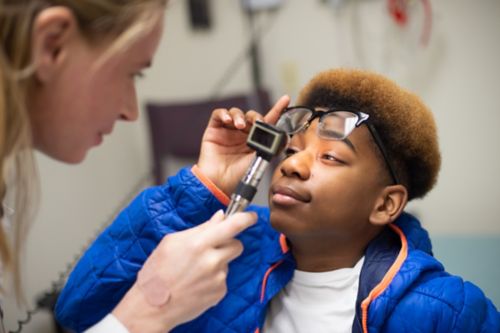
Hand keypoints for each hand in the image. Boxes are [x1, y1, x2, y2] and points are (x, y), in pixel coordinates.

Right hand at [112, 210, 256, 332]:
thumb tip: (220, 217)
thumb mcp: (172, 242)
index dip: (246, 218)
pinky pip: (223, 278)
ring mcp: (218, 278)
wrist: (151, 307)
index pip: (233, 226)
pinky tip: (197, 282)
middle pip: (237, 245)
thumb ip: (201, 228)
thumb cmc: (157, 273)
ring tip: (195, 270)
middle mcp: (212, 260)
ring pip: (228, 262)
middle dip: (229, 243)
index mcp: (199, 243)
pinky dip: (214, 278)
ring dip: (218, 262)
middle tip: (212, 248)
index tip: (252, 215)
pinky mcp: (220, 292)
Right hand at [197, 95, 289, 194]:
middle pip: (251, 116)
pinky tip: (229, 121)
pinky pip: (219, 114)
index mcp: (255, 140)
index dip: (276, 110)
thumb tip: (285, 138)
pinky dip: (224, 114)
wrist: (219, 182)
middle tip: (258, 122)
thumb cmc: (238, 175)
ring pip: (236, 112)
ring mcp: (228, 131)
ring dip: (240, 116)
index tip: (285, 99)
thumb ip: (272, 148)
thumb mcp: (259, 160)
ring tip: (240, 125)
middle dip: (256, 116)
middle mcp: (242, 134)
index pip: (267, 122)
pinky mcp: (214, 129)